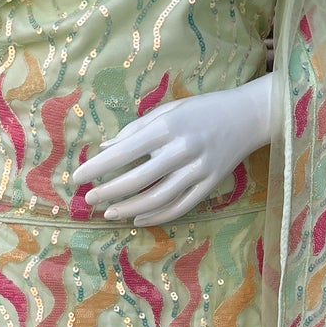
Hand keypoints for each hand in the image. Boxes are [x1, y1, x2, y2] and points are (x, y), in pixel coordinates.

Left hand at [71, 76, 274, 224]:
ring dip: (129, 208)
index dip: (98, 167)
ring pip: (157, 198)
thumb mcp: (169, 109)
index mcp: (168, 127)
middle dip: (108, 192)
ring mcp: (198, 170)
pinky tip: (137, 217)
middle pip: (137, 179)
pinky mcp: (210, 185)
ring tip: (109, 213)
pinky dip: (157, 216)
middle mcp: (182, 150)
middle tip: (89, 199)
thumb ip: (136, 129)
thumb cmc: (202, 110)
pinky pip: (180, 206)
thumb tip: (106, 148)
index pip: (124, 152)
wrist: (248, 116)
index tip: (77, 177)